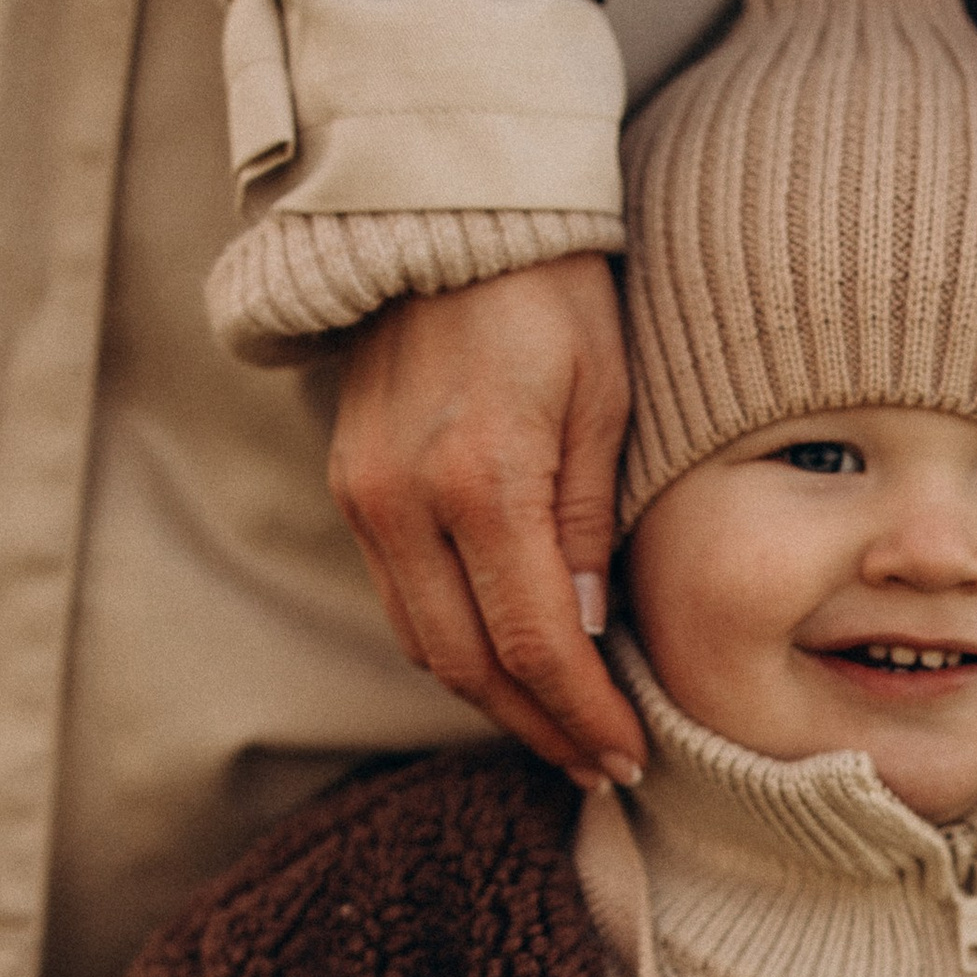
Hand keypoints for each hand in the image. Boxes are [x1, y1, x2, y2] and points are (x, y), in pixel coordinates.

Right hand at [330, 254, 646, 788]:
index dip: (580, 716)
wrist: (447, 210)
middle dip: (538, 729)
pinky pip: (399, 599)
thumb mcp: (605, 400)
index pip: (532, 645)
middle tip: (597, 765)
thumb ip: (588, 523)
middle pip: (468, 666)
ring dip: (493, 701)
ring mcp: (365, 496)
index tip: (626, 755)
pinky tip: (507, 663)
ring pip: (423, 644)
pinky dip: (454, 647)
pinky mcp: (350, 486)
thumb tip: (585, 637)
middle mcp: (404, 501)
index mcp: (482, 480)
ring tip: (559, 730)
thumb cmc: (551, 294)